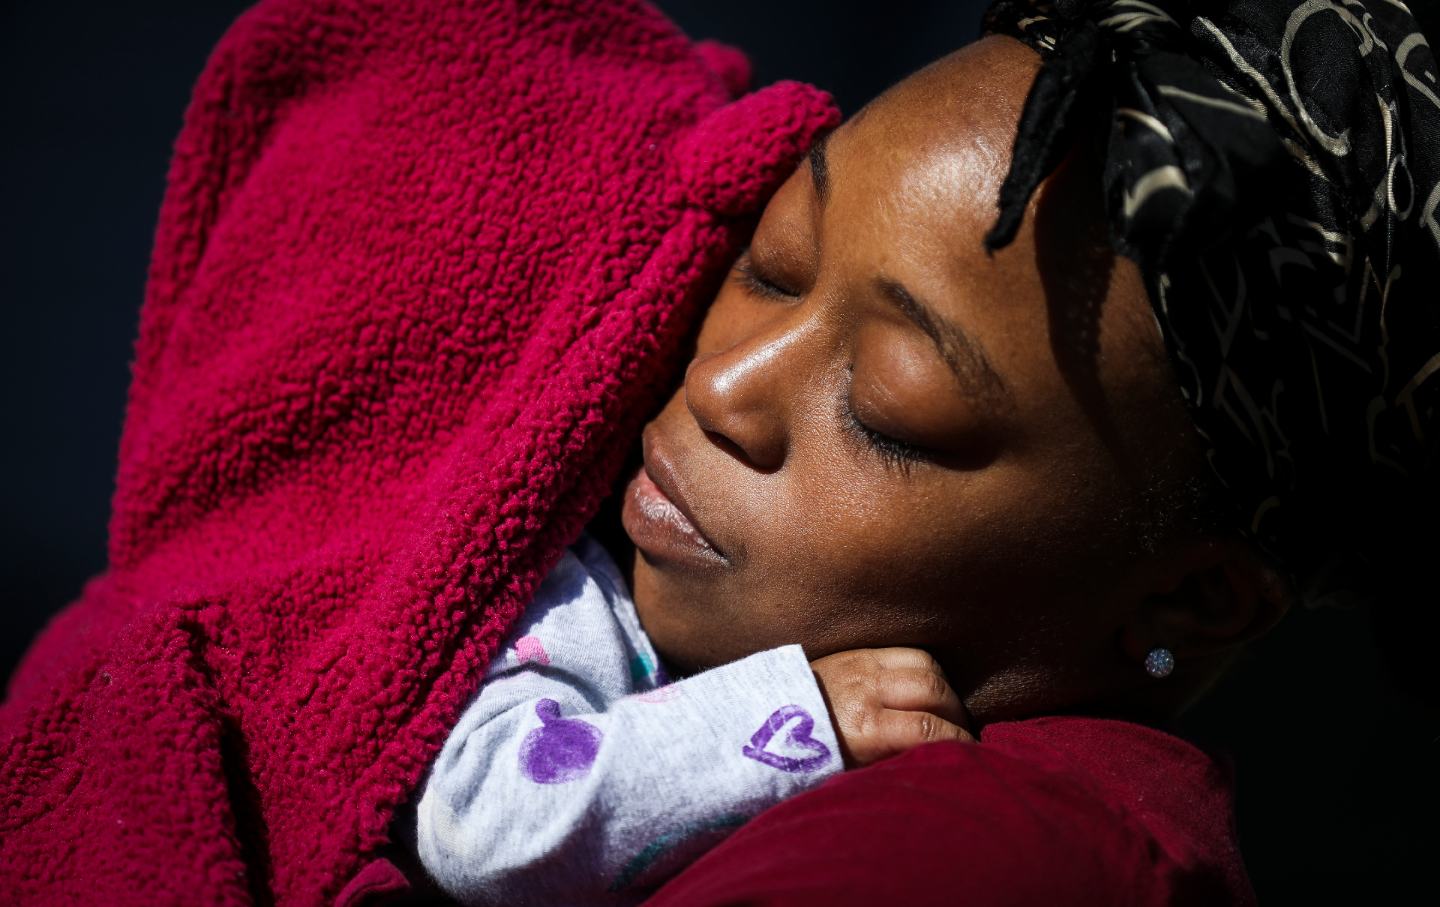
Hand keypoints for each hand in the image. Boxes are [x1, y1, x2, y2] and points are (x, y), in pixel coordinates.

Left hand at [809, 647, 974, 768]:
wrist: (765, 719)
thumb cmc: (810, 757)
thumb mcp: (850, 772)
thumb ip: (891, 763)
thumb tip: (933, 762)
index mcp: (862, 726)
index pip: (928, 728)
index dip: (957, 741)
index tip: (970, 753)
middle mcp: (866, 688)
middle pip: (933, 689)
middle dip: (958, 713)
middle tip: (963, 732)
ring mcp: (862, 663)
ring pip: (926, 664)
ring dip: (945, 688)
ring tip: (947, 711)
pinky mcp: (858, 651)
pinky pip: (907, 652)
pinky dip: (926, 670)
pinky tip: (927, 690)